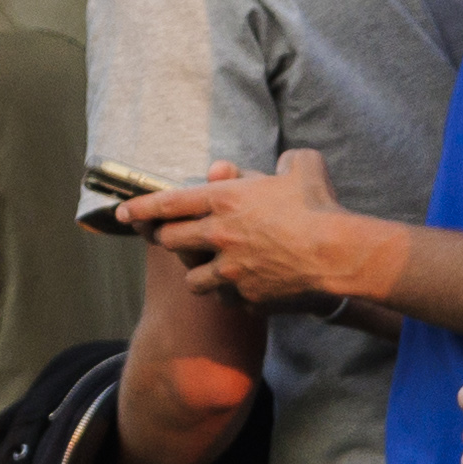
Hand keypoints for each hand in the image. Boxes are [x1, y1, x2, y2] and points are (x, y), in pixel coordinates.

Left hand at [129, 151, 359, 311]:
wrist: (338, 255)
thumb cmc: (319, 206)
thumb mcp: (299, 167)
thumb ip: (270, 164)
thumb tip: (248, 170)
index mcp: (224, 200)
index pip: (167, 204)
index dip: (141, 208)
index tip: (123, 213)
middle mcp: (218, 236)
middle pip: (171, 241)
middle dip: (169, 239)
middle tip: (174, 239)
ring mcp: (229, 271)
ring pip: (192, 279)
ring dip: (197, 273)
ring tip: (211, 269)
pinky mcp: (245, 298)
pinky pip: (224, 299)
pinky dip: (228, 295)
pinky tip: (240, 288)